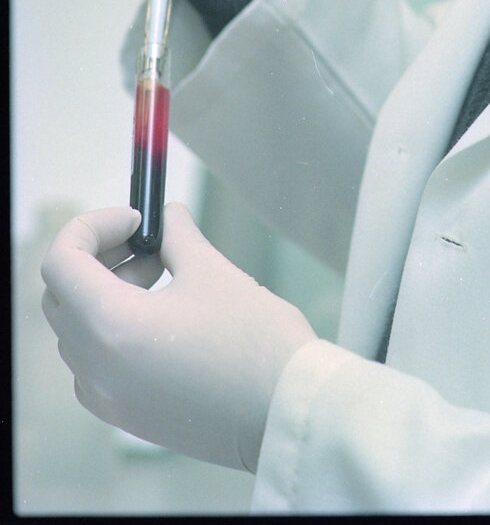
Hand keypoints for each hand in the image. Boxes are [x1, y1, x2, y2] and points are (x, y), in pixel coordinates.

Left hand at [40, 204, 316, 471]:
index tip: (135, 220)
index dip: (92, 227)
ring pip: (77, 331)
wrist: (283, 410)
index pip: (61, 262)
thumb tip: (166, 217)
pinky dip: (113, 331)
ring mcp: (109, 398)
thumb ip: (177, 236)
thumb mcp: (211, 271)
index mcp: (110, 326)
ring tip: (163, 277)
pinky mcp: (129, 416)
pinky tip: (162, 319)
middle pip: (62, 296)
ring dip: (106, 293)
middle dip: (98, 257)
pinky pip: (96, 366)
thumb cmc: (252, 339)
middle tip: (146, 242)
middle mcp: (96, 368)